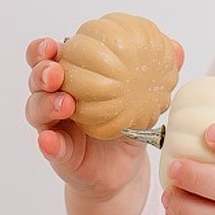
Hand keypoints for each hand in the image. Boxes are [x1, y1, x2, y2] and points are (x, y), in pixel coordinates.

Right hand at [24, 35, 184, 201]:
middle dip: (42, 71)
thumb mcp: (143, 99)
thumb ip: (156, 73)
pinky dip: (49, 142)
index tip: (55, 45)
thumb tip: (177, 48)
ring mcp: (54, 126)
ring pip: (37, 110)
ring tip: (64, 105)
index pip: (51, 57)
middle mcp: (57, 98)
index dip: (46, 49)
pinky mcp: (59, 153)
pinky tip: (51, 140)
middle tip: (55, 73)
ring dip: (46, 104)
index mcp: (73, 78)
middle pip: (37, 79)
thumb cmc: (127, 124)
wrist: (124, 170)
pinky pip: (50, 146)